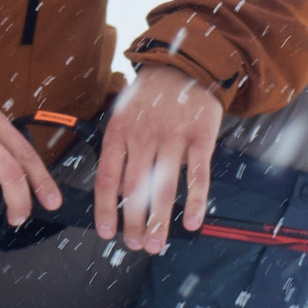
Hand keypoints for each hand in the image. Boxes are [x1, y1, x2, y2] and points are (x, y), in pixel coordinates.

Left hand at [93, 66, 221, 253]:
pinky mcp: (200, 137)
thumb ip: (119, 149)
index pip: (108, 179)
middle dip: (134, 223)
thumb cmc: (150, 96)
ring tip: (157, 244)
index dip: (106, 210)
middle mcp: (143, 136)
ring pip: (163, 188)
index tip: (107, 233)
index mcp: (119, 132)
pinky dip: (195, 201)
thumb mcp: (123, 114)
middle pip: (135, 190)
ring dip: (159, 221)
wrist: (184, 63)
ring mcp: (172, 137)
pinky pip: (198, 175)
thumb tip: (115, 192)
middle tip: (136, 245)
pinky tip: (192, 222)